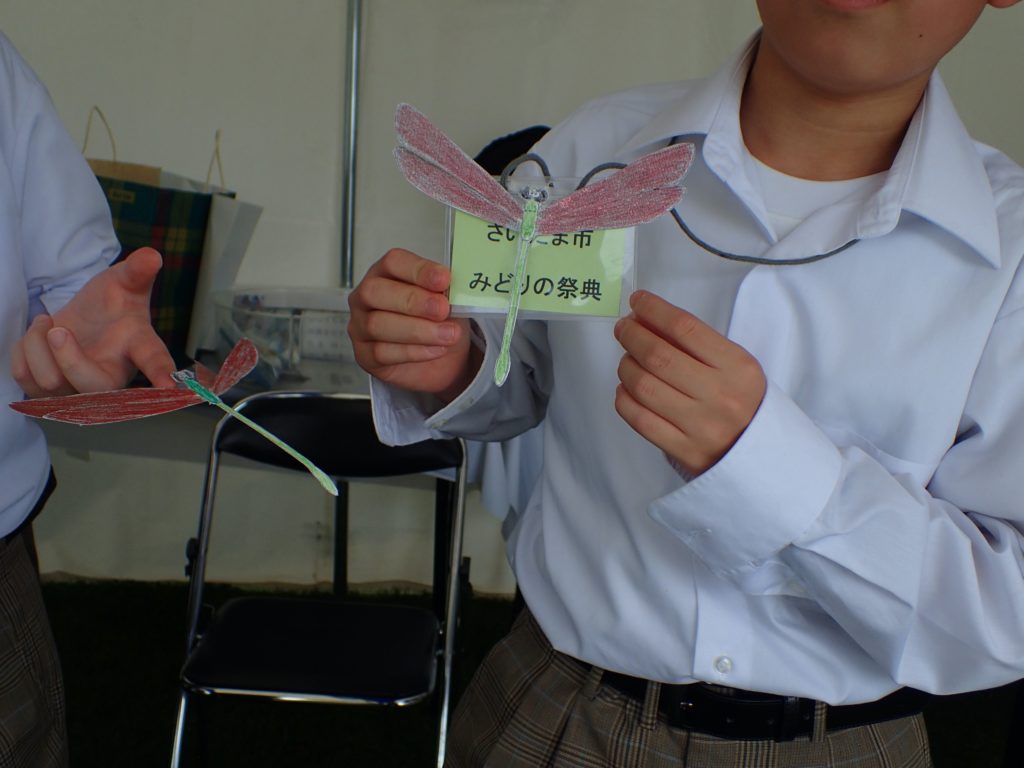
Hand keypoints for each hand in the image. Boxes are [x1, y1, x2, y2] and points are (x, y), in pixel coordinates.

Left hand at [12, 247, 175, 397]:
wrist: (83, 320)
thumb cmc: (110, 305)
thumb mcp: (123, 283)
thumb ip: (137, 271)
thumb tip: (152, 255)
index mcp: (138, 348)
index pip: (154, 361)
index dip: (162, 373)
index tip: (170, 385)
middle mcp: (113, 375)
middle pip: (94, 386)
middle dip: (68, 358)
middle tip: (58, 330)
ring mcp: (81, 389)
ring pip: (50, 382)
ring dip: (38, 344)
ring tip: (48, 325)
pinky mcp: (50, 393)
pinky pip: (25, 377)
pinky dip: (24, 350)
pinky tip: (38, 340)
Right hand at [348, 248, 478, 398]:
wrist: (439, 357)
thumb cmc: (436, 320)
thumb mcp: (446, 301)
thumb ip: (444, 293)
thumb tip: (453, 292)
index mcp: (385, 273)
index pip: (393, 262)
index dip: (418, 270)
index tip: (444, 279)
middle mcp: (366, 297)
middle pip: (375, 292)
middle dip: (413, 301)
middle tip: (442, 310)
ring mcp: (360, 326)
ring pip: (377, 325)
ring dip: (418, 331)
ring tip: (448, 335)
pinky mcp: (364, 355)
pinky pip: (382, 352)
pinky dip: (414, 352)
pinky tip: (435, 349)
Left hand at [613, 290, 765, 475]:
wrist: (763, 456)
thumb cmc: (743, 402)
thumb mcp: (735, 367)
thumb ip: (696, 344)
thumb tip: (647, 319)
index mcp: (738, 368)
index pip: (686, 328)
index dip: (655, 310)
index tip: (638, 301)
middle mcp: (720, 396)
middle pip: (659, 356)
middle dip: (632, 335)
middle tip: (624, 328)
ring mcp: (701, 426)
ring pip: (643, 386)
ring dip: (625, 366)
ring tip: (626, 359)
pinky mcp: (684, 451)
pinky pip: (640, 419)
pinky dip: (624, 399)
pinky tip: (626, 389)